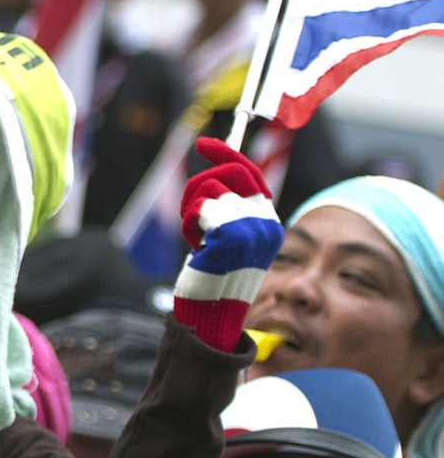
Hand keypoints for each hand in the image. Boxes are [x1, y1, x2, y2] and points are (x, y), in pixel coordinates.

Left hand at [173, 137, 281, 350]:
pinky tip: (195, 246)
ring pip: (210, 191)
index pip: (251, 173)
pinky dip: (189, 224)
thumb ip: (229, 210)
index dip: (226, 154)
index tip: (204, 144)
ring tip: (197, 239)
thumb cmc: (212, 278)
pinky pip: (199, 209)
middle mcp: (265, 221)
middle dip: (201, 183)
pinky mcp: (229, 235)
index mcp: (268, 221)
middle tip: (189, 209)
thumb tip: (215, 171)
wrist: (211, 313)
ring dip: (192, 212)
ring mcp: (250, 227)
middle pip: (230, 173)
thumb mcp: (227, 239)